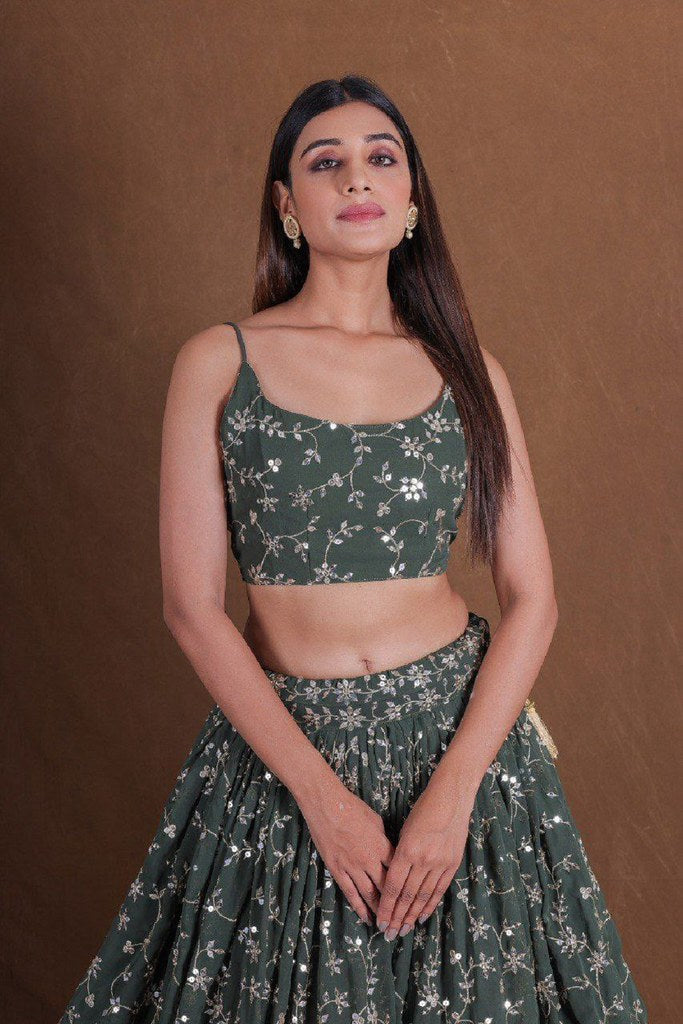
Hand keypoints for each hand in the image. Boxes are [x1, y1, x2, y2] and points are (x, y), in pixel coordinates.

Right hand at [299, 777, 394, 925]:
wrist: (327, 805)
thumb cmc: (352, 808)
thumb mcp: (376, 821)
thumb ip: (384, 840)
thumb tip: (390, 851)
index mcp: (382, 846)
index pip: (399, 872)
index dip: (407, 887)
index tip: (414, 898)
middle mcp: (369, 860)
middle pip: (387, 888)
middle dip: (396, 906)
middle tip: (403, 920)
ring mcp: (352, 866)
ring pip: (370, 895)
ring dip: (380, 911)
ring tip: (387, 925)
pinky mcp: (337, 869)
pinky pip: (350, 893)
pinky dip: (359, 907)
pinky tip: (366, 917)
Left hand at [375, 772, 475, 939]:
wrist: (452, 798)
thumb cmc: (423, 809)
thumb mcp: (405, 829)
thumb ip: (399, 854)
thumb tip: (392, 876)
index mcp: (407, 850)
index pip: (393, 887)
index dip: (386, 907)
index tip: (379, 921)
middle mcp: (423, 860)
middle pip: (407, 896)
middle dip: (396, 917)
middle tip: (389, 934)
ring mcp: (440, 863)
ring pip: (423, 897)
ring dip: (412, 916)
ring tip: (403, 930)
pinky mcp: (452, 864)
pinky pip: (439, 890)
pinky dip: (430, 906)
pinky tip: (422, 917)